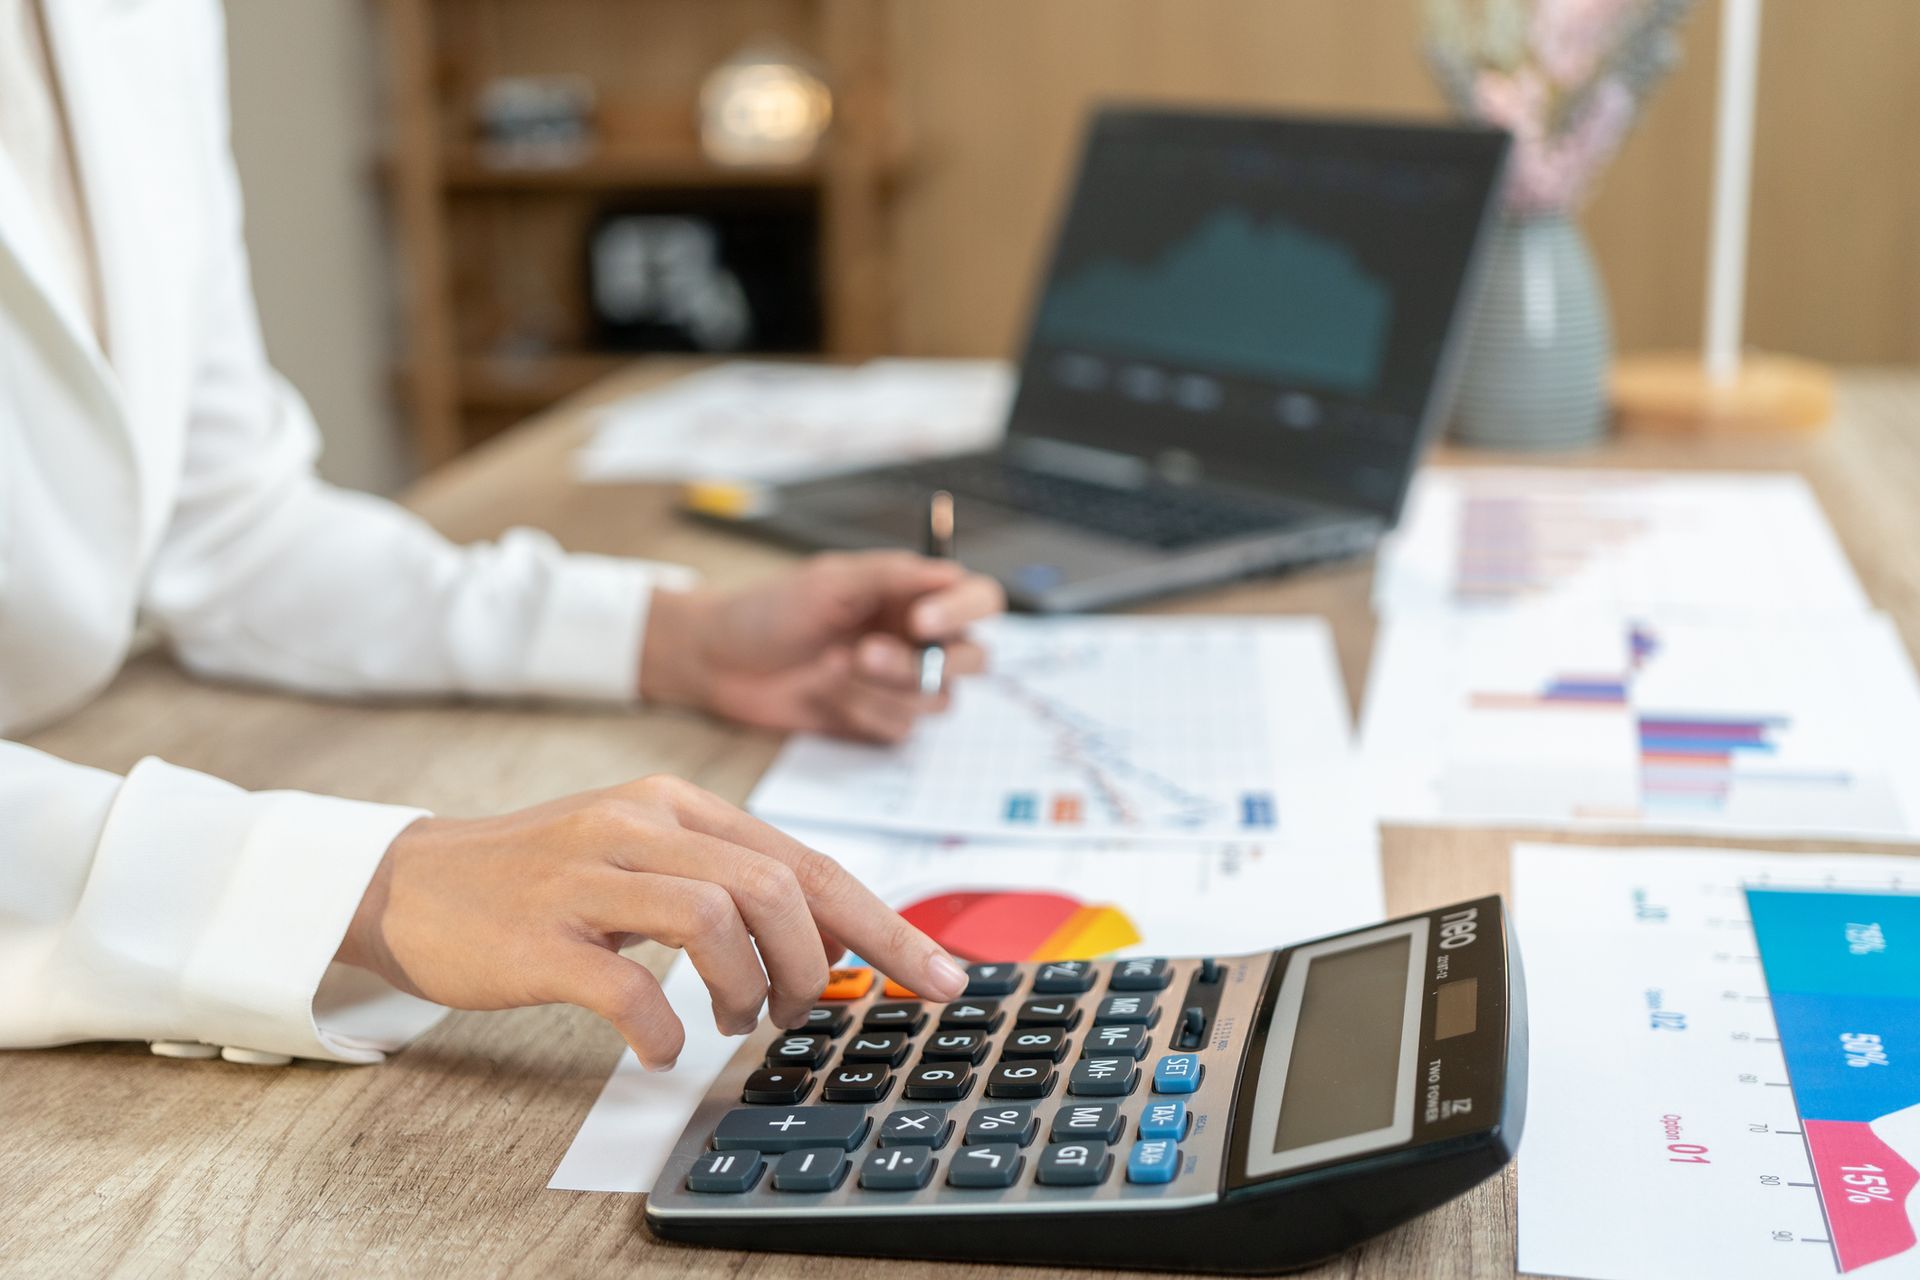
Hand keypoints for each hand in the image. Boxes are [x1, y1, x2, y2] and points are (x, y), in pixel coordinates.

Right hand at [334, 776, 969, 1068]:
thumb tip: (825, 940)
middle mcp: (641, 823)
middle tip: (800, 1011)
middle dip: (817, 961)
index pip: (806, 860)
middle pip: (776, 884)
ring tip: (735, 1021)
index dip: (883, 923)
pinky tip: (664, 1047)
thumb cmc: (543, 881)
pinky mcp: (540, 933)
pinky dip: (665, 1027)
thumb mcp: (643, 855)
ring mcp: (587, 874)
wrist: (412, 882)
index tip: (940, 975)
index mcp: (678, 804)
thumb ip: (727, 881)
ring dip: (750, 987)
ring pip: (717, 917)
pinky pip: (627, 985)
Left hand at [639, 551, 1005, 741]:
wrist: (720, 661)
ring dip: (886, 689)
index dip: (964, 612)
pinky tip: (825, 695)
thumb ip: (893, 577)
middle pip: (972, 659)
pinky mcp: (879, 720)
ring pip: (938, 700)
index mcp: (914, 594)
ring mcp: (901, 684)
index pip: (978, 600)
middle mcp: (918, 639)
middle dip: (922, 663)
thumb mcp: (830, 581)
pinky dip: (862, 712)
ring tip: (831, 669)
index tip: (920, 620)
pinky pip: (901, 728)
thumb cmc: (771, 610)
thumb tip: (951, 574)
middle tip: (864, 655)